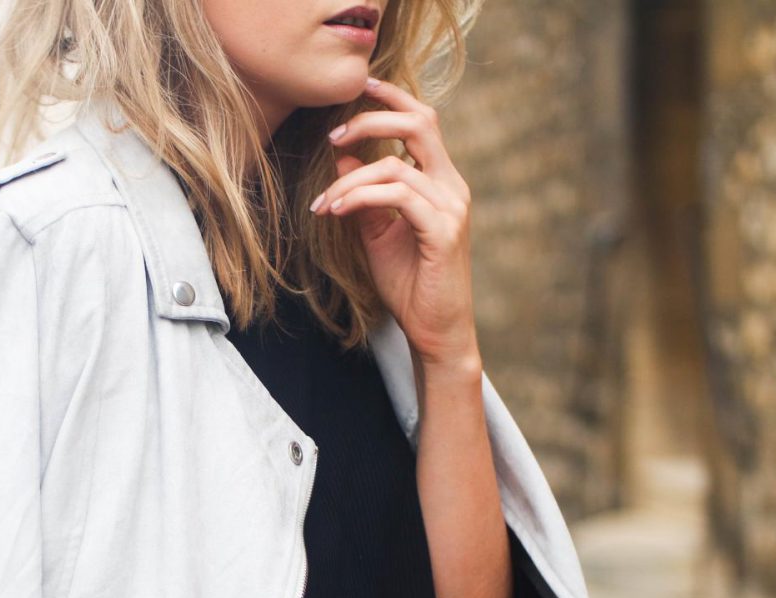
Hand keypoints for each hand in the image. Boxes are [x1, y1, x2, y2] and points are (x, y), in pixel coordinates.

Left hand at [309, 77, 476, 367]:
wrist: (434, 331)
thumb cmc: (408, 284)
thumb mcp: (377, 231)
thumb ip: (364, 194)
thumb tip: (342, 157)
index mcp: (440, 181)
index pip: (423, 121)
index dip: (392, 98)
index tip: (359, 88)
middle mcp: (452, 187)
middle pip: (420, 123)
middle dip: (371, 120)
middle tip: (332, 137)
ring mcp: (452, 208)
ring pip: (397, 168)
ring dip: (350, 180)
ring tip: (324, 203)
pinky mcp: (443, 232)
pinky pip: (399, 197)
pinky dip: (362, 198)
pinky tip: (337, 211)